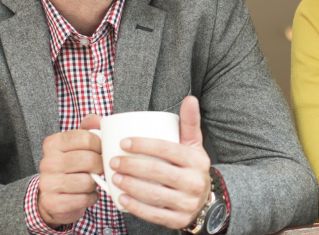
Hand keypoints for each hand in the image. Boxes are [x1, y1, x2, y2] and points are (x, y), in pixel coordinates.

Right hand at [37, 114, 103, 226]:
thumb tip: (102, 120)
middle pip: (88, 160)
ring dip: (95, 183)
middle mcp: (47, 162)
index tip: (103, 150)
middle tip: (101, 168)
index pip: (86, 138)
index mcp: (53, 143)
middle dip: (101, 165)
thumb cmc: (72, 165)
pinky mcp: (53, 202)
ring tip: (91, 181)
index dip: (101, 145)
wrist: (55, 196)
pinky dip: (90, 197)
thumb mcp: (78, 143)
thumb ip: (90, 127)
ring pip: (87, 181)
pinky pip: (83, 199)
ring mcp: (48, 183)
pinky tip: (86, 194)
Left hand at [111, 96, 211, 228]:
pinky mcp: (179, 220)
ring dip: (131, 186)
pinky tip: (122, 198)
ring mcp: (188, 203)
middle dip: (132, 166)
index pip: (168, 149)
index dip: (144, 144)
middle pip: (159, 172)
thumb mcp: (194, 145)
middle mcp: (195, 182)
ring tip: (114, 177)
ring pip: (155, 194)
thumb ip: (189, 122)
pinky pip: (155, 215)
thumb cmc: (190, 167)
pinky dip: (136, 207)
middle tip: (113, 161)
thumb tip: (190, 98)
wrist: (204, 201)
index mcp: (197, 160)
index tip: (123, 142)